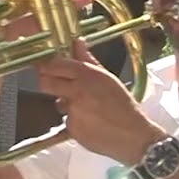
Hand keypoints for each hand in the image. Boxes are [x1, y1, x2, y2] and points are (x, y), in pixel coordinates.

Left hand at [37, 40, 164, 163]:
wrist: (132, 136)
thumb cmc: (124, 106)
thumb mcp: (108, 78)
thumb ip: (88, 61)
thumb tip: (77, 43)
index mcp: (88, 75)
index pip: (55, 64)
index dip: (47, 66)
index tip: (47, 67)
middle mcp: (77, 91)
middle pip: (45, 82)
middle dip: (47, 82)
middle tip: (56, 85)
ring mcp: (72, 111)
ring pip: (59, 103)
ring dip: (67, 105)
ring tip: (88, 109)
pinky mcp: (71, 128)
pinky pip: (67, 121)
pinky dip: (76, 121)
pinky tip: (91, 123)